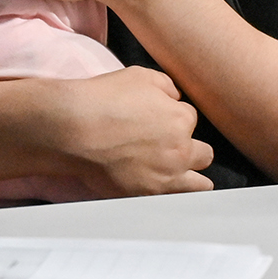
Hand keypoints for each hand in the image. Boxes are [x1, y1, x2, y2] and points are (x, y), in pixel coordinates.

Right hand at [52, 66, 214, 195]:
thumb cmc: (104, 99)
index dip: (175, 118)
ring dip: (194, 179)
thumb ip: (166, 87)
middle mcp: (180, 150)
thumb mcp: (141, 76)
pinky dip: (174, 197)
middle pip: (204, 154)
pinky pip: (174, 201)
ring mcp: (165, 176)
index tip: (159, 120)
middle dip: (191, 148)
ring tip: (184, 177)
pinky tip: (168, 192)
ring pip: (200, 185)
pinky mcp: (146, 195)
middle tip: (172, 148)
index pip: (190, 119)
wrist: (73, 129)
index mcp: (181, 119)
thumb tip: (174, 97)